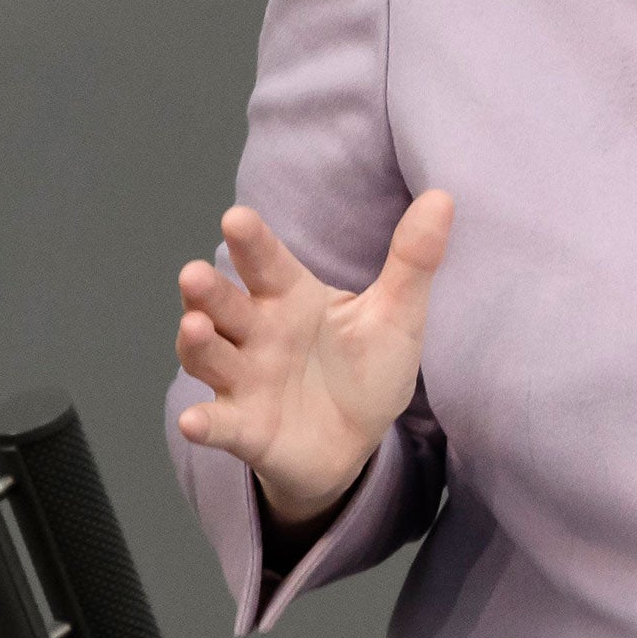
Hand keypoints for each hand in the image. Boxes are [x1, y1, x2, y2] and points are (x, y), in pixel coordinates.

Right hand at [173, 189, 454, 522]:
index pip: (268, 263)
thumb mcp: (397, 314)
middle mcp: (259, 334)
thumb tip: (442, 197)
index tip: (236, 217)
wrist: (358, 440)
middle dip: (207, 292)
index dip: (252, 242)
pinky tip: (194, 422)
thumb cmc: (368, 367)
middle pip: (225, 306)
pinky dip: (205, 423)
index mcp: (292, 298)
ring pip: (211, 356)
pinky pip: (221, 424)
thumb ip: (412, 259)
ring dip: (197, 344)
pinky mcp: (247, 429)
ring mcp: (246, 381)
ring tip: (193, 326)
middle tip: (193, 273)